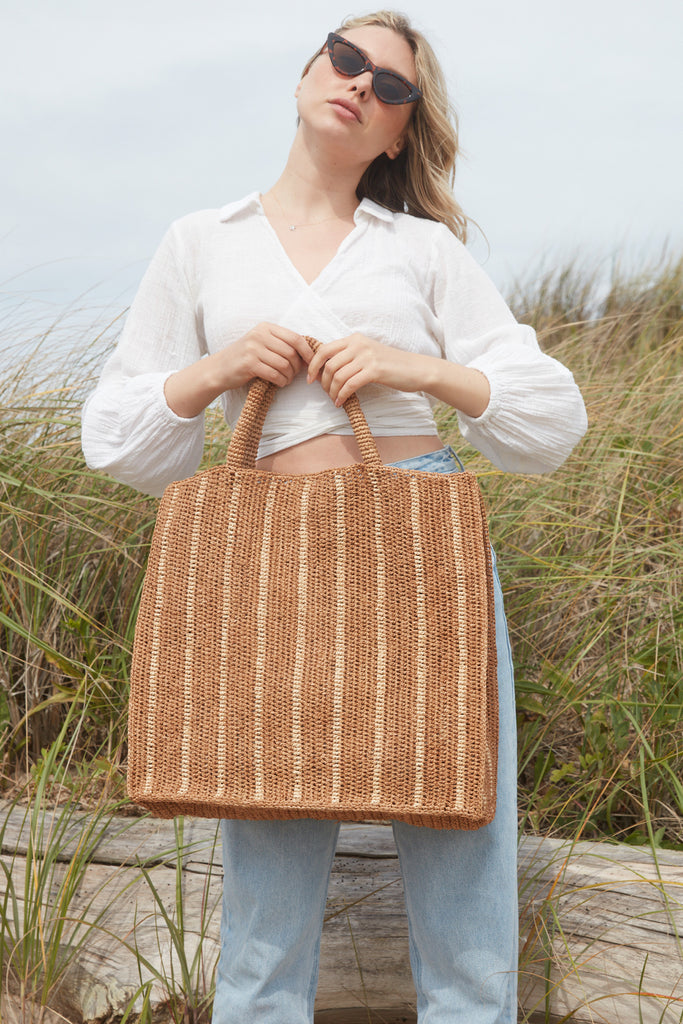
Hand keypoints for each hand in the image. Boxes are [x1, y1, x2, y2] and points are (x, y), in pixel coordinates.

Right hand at [164, 323, 311, 419]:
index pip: (295, 337)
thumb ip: (281, 344)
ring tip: (286, 380)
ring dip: (289, 376)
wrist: (219, 369)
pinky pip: (275, 374)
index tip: (311, 363)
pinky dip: (281, 381)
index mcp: (265, 327)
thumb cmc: (246, 358)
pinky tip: (279, 383)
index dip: (307, 352)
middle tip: (295, 375)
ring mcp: (253, 348)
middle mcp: (259, 335)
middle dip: (297, 367)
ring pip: (284, 364)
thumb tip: (309, 353)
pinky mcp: (249, 363)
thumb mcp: (262, 344)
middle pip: (291, 352)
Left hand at [307, 333, 416, 405]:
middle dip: (323, 382)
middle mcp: (358, 344)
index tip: (310, 379)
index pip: (324, 349)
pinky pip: (350, 385)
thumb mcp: (367, 354)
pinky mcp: (374, 370)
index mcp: (354, 339)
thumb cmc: (390, 365)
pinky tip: (341, 402)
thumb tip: (324, 370)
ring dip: (332, 391)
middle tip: (326, 393)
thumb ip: (348, 357)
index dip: (313, 365)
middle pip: (328, 364)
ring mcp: (367, 356)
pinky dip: (342, 395)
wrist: (415, 369)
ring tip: (334, 399)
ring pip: (337, 376)